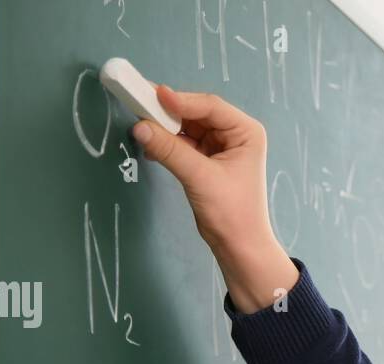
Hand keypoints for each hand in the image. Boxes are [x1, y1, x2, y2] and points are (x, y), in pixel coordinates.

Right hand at [132, 85, 297, 311]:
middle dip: (167, 112)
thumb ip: (170, 151)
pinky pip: (182, 143)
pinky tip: (150, 146)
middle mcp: (234, 134)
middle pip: (195, 113)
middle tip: (137, 102)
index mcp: (246, 131)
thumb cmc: (232, 213)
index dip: (180, 100)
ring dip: (164, 127)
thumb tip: (139, 127)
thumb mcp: (200, 178)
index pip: (210, 106)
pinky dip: (166, 143)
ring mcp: (219, 146)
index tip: (153, 95)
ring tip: (140, 125)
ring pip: (186, 127)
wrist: (239, 247)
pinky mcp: (206, 160)